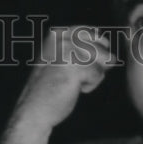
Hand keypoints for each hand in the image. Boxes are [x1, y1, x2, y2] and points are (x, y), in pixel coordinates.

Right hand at [1, 26, 114, 143]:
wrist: (34, 109)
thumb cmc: (50, 88)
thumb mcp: (62, 60)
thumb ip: (79, 48)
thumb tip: (107, 43)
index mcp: (58, 34)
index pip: (93, 33)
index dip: (95, 52)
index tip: (79, 67)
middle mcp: (63, 38)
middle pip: (101, 47)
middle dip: (96, 64)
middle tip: (75, 77)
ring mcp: (69, 52)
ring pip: (103, 61)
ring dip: (93, 76)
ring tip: (72, 83)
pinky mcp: (76, 67)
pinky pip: (99, 75)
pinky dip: (90, 85)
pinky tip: (73, 89)